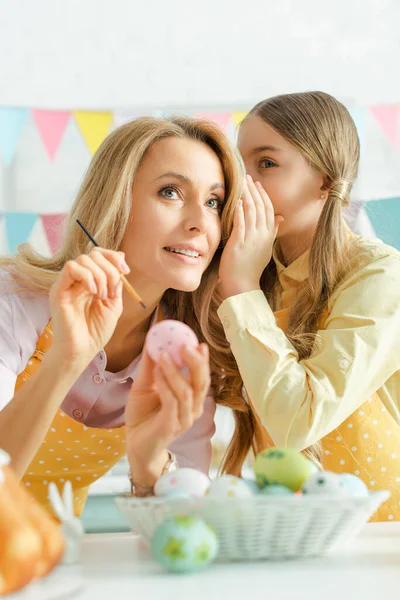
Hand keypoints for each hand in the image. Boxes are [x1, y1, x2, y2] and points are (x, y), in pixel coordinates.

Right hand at [48, 248, 128, 367]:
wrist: (83, 350)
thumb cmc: (96, 332)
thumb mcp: (114, 304)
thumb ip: (117, 283)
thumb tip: (121, 258)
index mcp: (91, 281)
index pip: (99, 255)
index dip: (114, 257)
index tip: (126, 272)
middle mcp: (78, 279)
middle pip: (93, 254)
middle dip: (110, 269)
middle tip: (113, 292)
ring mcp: (68, 284)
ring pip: (83, 259)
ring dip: (100, 275)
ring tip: (102, 296)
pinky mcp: (59, 290)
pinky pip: (70, 268)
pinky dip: (87, 276)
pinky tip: (93, 292)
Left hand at [124, 343, 209, 486]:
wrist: (135, 443)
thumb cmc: (143, 414)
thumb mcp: (145, 384)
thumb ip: (151, 365)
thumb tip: (152, 340)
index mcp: (191, 397)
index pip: (202, 376)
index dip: (202, 359)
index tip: (198, 342)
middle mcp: (192, 408)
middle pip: (201, 383)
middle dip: (196, 363)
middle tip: (184, 345)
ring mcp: (184, 419)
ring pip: (186, 392)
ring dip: (175, 372)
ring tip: (163, 355)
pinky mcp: (171, 427)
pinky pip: (172, 403)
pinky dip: (165, 385)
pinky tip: (157, 372)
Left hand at [219, 175, 283, 298]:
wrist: (242, 285)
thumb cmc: (250, 267)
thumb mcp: (265, 248)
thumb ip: (272, 231)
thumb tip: (280, 218)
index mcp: (268, 236)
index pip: (269, 210)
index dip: (263, 196)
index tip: (257, 184)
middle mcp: (262, 235)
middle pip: (261, 207)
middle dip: (254, 190)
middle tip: (248, 177)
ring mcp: (251, 239)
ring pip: (252, 212)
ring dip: (247, 195)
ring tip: (242, 183)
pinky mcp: (239, 243)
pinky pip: (241, 223)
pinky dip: (241, 211)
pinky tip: (238, 201)